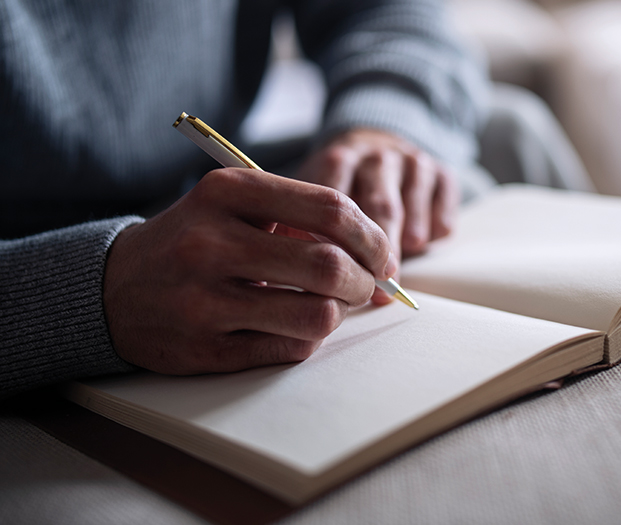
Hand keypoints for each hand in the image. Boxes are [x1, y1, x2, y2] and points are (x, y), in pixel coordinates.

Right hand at [103, 168, 396, 374]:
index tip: (383, 256)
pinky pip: (289, 349)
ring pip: (316, 315)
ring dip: (338, 314)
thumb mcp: (232, 206)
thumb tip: (376, 254)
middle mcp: (212, 243)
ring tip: (330, 307)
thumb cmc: (192, 242)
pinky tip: (294, 326)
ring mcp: (205, 300)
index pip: (331, 209)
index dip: (373, 237)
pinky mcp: (204, 348)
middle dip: (364, 281)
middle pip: (328, 265)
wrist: (113, 288)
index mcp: (227, 193)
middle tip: (366, 287)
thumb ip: (297, 216)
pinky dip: (307, 340)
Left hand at [296, 129, 459, 259]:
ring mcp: (411, 161)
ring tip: (405, 258)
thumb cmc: (341, 185)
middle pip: (380, 204)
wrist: (376, 145)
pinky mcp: (442, 170)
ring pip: (413, 198)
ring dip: (411, 232)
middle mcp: (376, 156)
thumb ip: (304, 225)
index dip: (340, 241)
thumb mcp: (314, 193)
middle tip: (376, 283)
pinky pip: (444, 197)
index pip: (337, 199)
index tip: (338, 274)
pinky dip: (436, 223)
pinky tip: (425, 243)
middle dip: (379, 248)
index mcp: (339, 160)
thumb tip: (300, 272)